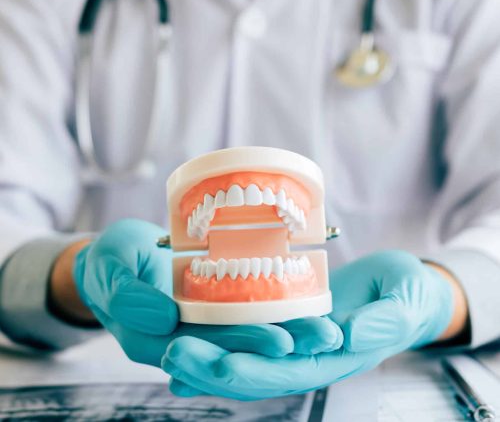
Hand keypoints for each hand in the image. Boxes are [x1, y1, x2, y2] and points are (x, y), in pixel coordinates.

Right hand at [72, 219, 340, 365]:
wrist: (117, 259)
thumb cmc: (108, 263)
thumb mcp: (107, 271)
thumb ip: (127, 296)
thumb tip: (162, 319)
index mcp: (155, 339)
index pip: (205, 348)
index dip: (243, 346)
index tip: (281, 340)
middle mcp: (184, 338)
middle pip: (235, 345)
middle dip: (280, 341)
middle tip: (322, 334)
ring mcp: (200, 322)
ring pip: (245, 329)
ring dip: (286, 328)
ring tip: (326, 325)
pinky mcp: (211, 303)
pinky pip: (243, 307)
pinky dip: (272, 307)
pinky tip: (304, 302)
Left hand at [162, 251, 456, 398]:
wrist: (400, 290)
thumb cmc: (405, 295)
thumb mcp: (401, 303)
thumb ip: (381, 321)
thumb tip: (348, 335)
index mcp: (334, 358)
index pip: (287, 372)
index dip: (250, 371)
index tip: (215, 364)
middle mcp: (308, 355)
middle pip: (254, 369)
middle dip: (212, 366)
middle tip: (172, 354)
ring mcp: (294, 338)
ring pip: (245, 352)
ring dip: (207, 353)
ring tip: (168, 346)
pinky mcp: (287, 317)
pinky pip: (249, 331)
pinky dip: (219, 339)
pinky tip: (187, 337)